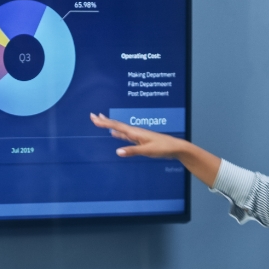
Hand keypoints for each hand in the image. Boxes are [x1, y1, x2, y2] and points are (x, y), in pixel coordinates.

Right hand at [90, 113, 219, 185]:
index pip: (117, 126)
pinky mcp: (140, 140)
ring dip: (110, 125)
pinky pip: (125, 135)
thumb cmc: (163, 148)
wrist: (175, 147)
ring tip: (101, 121)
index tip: (94, 118)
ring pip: (120, 129)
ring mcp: (137, 135)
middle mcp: (135, 132)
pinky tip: (115, 134)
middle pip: (116, 125)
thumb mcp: (147, 150)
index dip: (105, 122)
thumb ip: (133, 151)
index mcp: (136, 132)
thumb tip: (118, 152)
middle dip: (104, 121)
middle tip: (93, 116)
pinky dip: (118, 133)